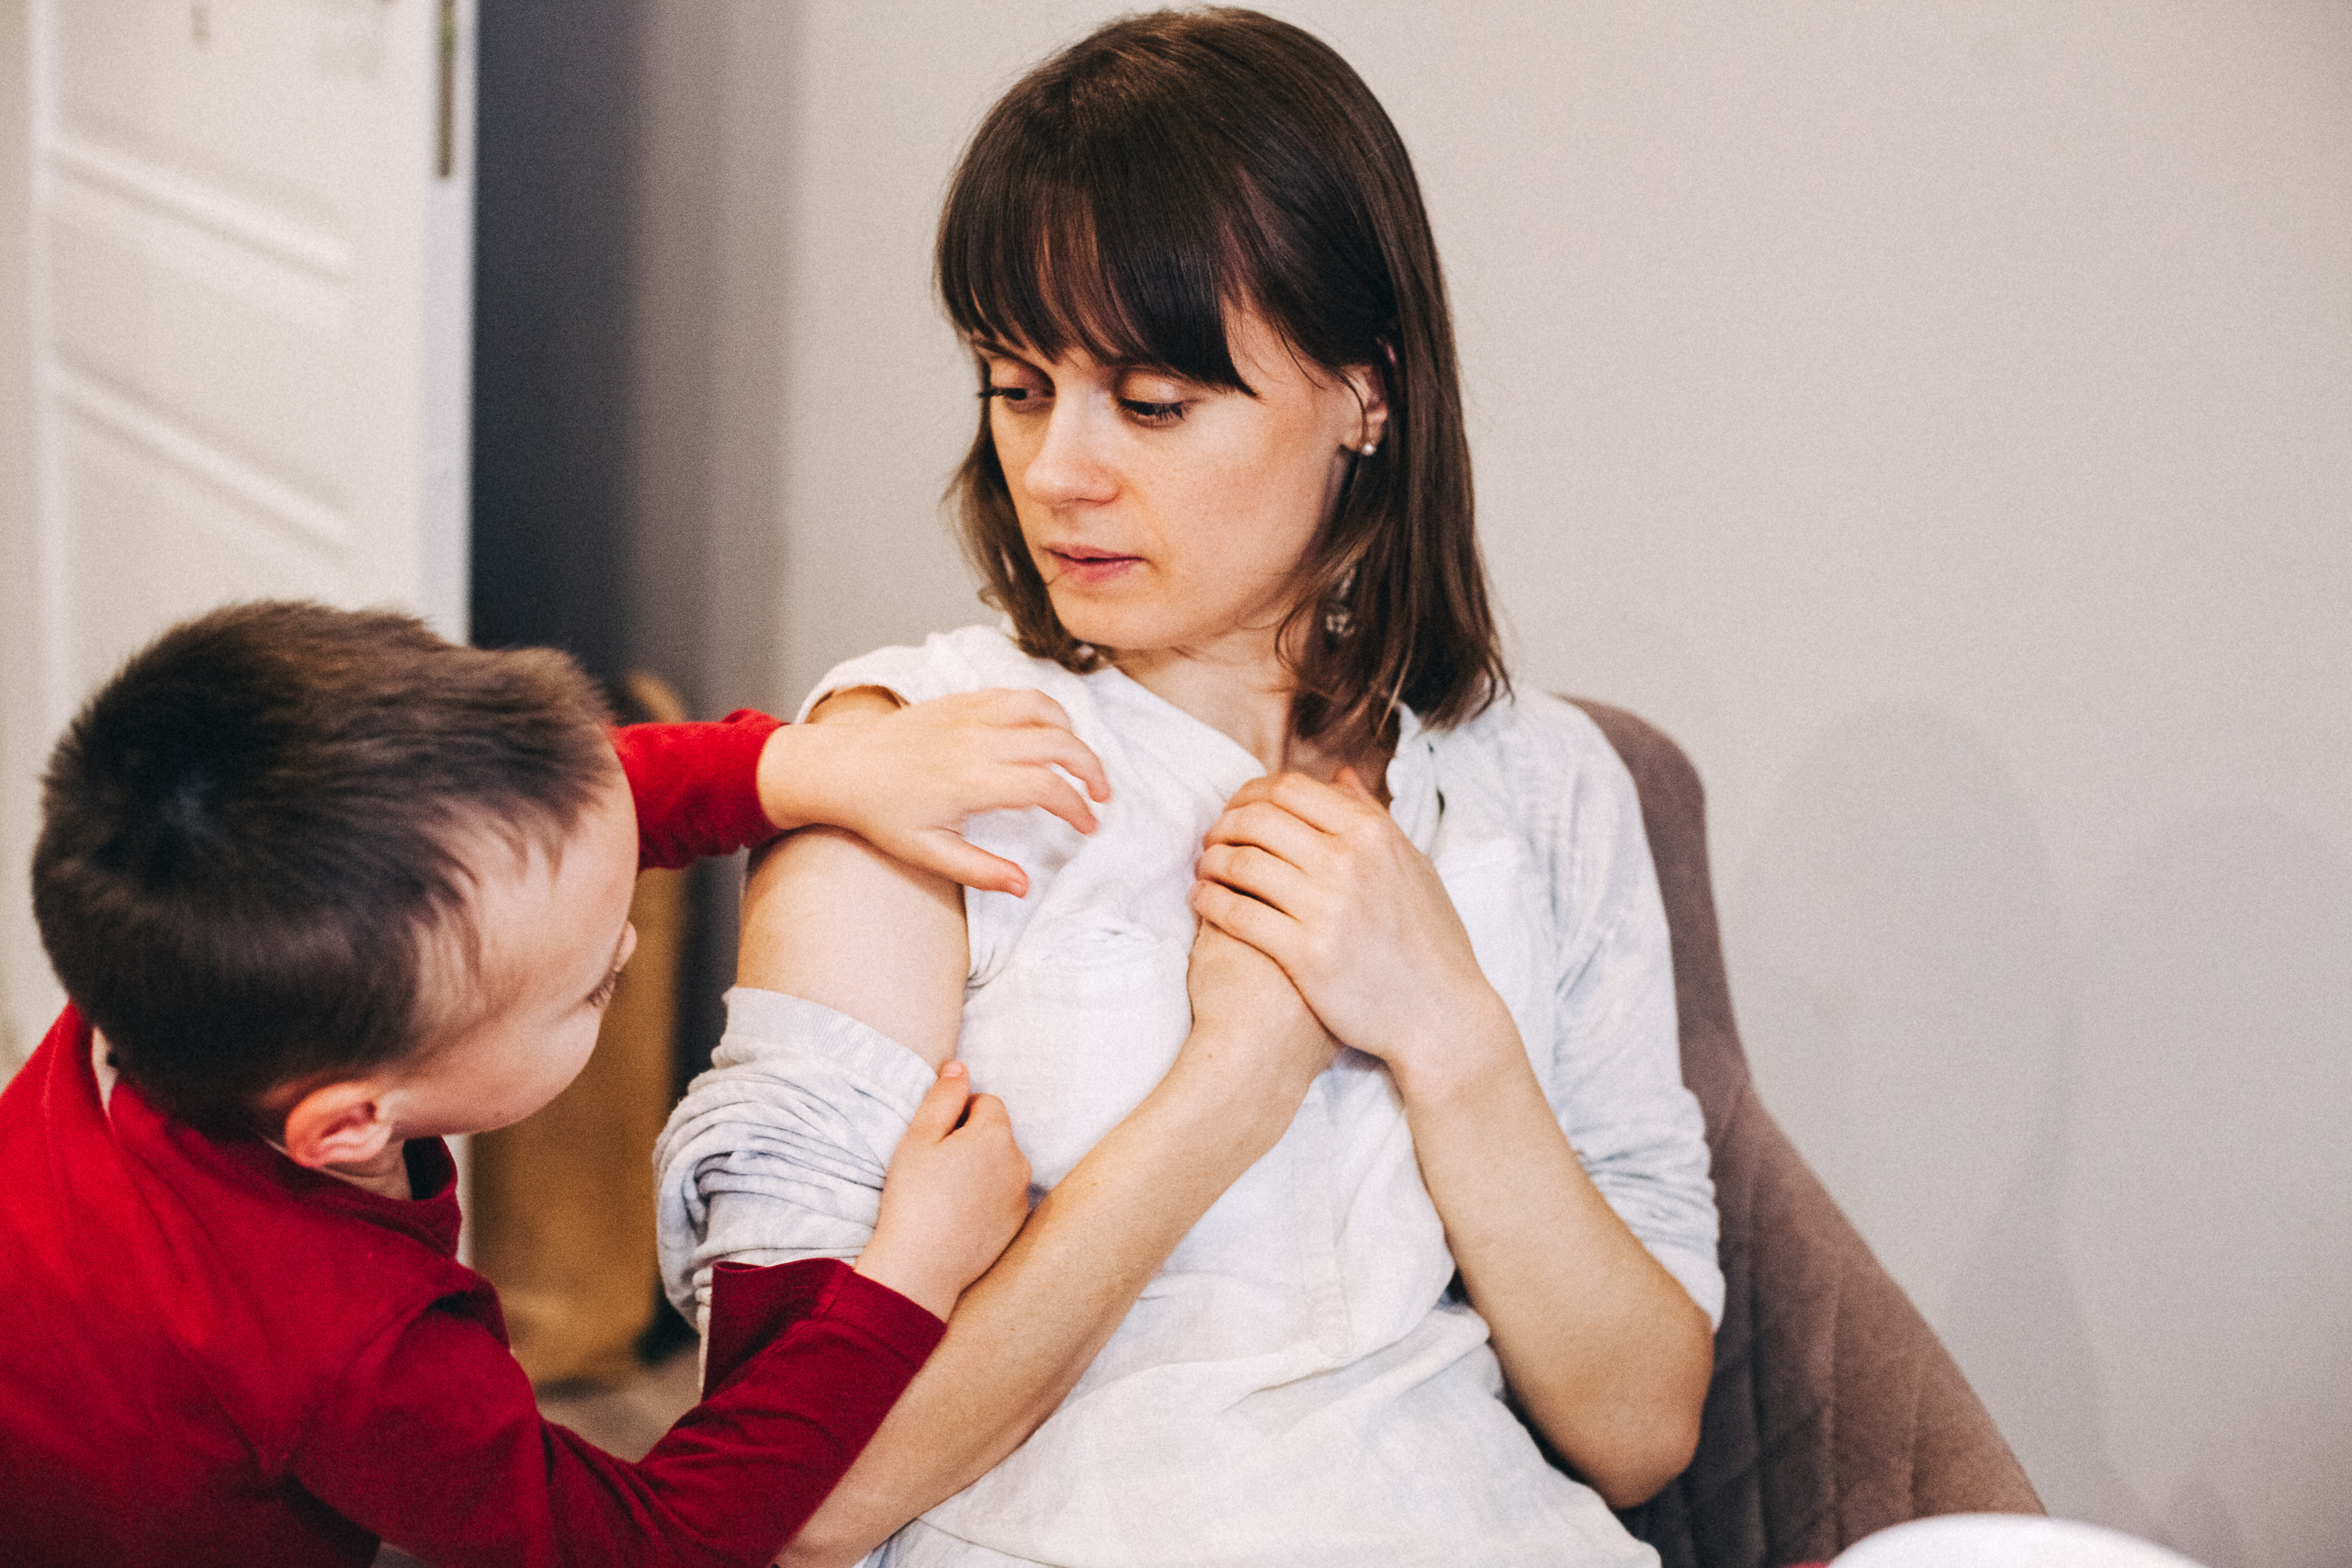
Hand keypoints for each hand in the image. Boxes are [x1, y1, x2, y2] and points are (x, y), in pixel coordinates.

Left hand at [759, 688, 1111, 895]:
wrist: (842, 767)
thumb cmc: (881, 813)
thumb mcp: (927, 853)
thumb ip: (980, 870)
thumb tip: (1024, 885)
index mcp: (969, 781)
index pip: (1045, 787)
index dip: (1077, 808)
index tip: (1087, 826)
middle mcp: (975, 741)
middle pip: (1058, 743)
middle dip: (1091, 769)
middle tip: (1101, 795)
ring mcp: (970, 714)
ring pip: (1044, 709)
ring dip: (1072, 734)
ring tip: (1079, 762)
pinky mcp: (963, 700)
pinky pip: (1017, 695)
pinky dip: (1045, 711)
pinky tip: (1049, 734)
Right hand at [855, 1062, 1031, 1319]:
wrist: (922, 1267)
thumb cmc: (914, 1199)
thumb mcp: (918, 1138)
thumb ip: (942, 1096)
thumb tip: (959, 1068)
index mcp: (996, 1134)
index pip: (986, 1103)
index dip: (957, 1115)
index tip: (935, 1140)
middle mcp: (1019, 1161)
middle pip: (997, 1134)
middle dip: (972, 1141)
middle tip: (936, 1167)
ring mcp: (1021, 1196)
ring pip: (1002, 1166)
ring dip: (981, 1169)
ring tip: (946, 1194)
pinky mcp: (1018, 1225)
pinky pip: (1004, 1197)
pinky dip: (987, 1198)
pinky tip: (958, 1215)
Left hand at [1189, 769, 1506, 1088]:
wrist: (1442, 1014)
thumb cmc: (1430, 940)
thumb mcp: (1413, 865)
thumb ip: (1373, 817)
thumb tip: (1340, 775)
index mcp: (1373, 833)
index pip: (1289, 788)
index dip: (1250, 794)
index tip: (1236, 810)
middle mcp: (1349, 862)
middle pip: (1258, 820)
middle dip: (1224, 825)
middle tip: (1212, 841)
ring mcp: (1327, 908)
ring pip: (1242, 863)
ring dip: (1211, 861)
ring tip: (1205, 870)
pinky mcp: (1306, 955)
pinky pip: (1239, 914)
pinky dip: (1209, 901)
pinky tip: (1203, 901)